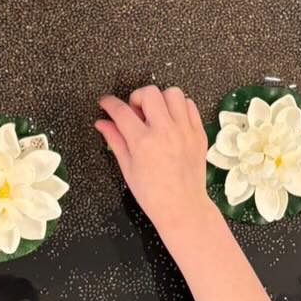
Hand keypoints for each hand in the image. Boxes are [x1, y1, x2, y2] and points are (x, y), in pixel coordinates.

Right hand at [96, 85, 214, 243]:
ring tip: (155, 115)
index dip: (109, 103)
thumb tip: (102, 123)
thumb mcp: (127, 168)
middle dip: (137, 97)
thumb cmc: (153, 194)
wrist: (183, 207)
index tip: (106, 103)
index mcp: (143, 143)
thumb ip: (115, 140)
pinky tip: (171, 121)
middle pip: (149, 93)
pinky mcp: (198, 133)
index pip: (121, 111)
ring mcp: (185, 131)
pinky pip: (190, 105)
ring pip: (173, 93)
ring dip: (160, 100)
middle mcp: (165, 132)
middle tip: (135, 112)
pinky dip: (179, 108)